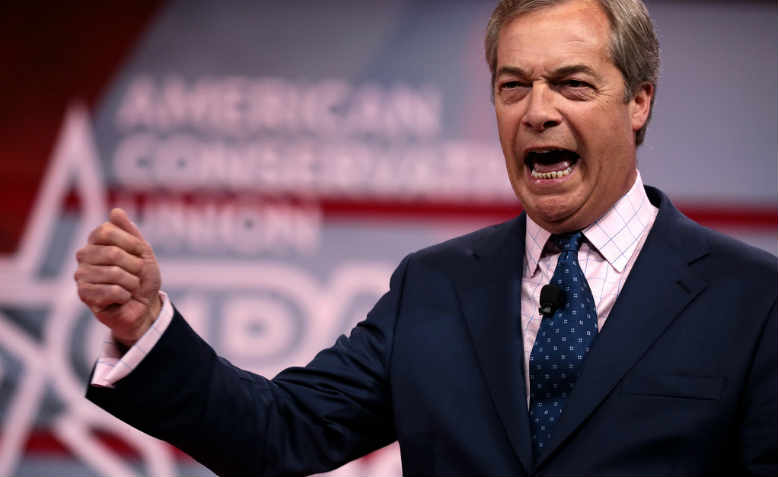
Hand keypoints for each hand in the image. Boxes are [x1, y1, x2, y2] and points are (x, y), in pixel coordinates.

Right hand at [75, 208, 161, 347]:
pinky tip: (123, 297)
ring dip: (132, 282)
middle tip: (137, 274)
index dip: (131, 243)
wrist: (144, 306)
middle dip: (135, 266)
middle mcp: (84, 255)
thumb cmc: (142, 277)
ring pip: (114, 273)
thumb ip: (130, 231)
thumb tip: (116, 211)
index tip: (141, 253)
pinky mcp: (84, 294)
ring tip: (130, 287)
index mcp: (96, 241)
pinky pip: (111, 291)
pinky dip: (125, 295)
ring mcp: (82, 274)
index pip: (107, 231)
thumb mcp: (143, 251)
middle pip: (113, 253)